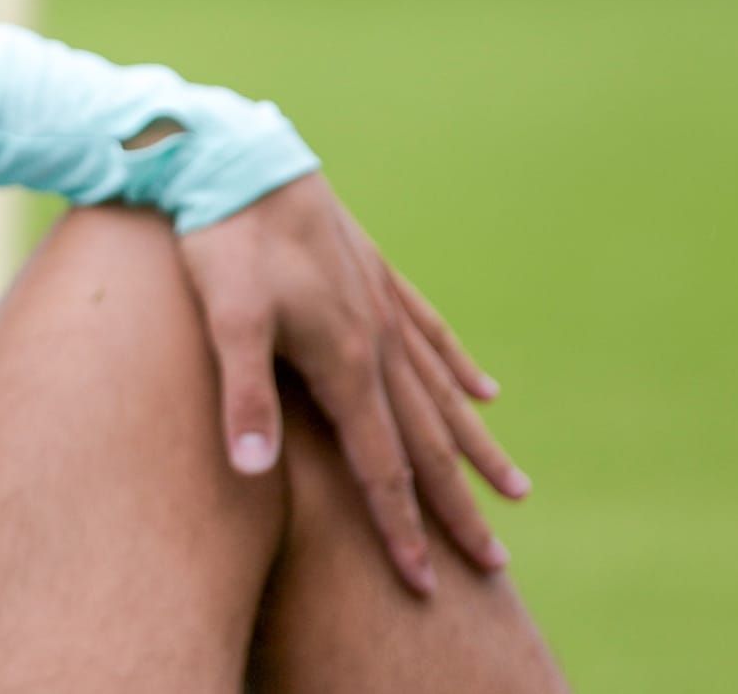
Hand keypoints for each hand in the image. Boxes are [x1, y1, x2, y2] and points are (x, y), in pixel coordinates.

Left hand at [176, 170, 530, 594]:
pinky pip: (430, 333)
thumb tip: (256, 473)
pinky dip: (458, 368)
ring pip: (438, 392)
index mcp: (345, 358)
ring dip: (472, 446)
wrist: (236, 155)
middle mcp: (377, 336)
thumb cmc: (223, 238)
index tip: (426, 581)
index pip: (380, 463)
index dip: (400, 526)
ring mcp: (381, 303)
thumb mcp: (224, 318)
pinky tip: (485, 393)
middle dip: (455, 505)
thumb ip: (244, 397)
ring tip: (514, 490)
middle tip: (494, 563)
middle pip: (425, 439)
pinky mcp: (372, 273)